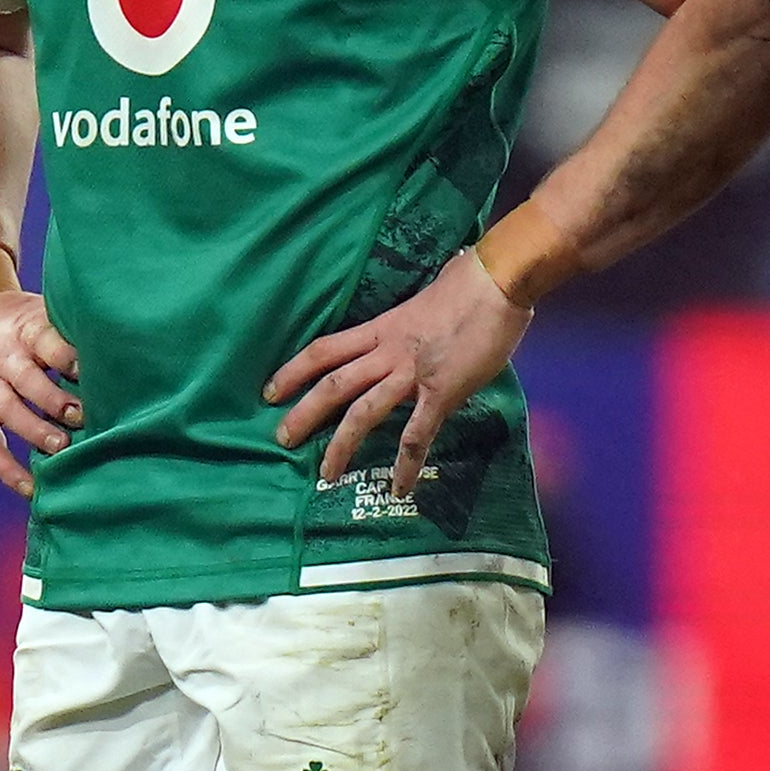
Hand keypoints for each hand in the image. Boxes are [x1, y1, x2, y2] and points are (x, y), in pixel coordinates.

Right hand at [0, 287, 80, 499]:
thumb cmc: (21, 322)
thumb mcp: (41, 313)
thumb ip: (69, 333)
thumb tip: (119, 356)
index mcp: (24, 329)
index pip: (47, 343)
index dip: (70, 360)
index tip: (94, 375)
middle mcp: (1, 357)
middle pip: (28, 380)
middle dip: (56, 401)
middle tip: (84, 417)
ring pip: (8, 412)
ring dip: (36, 432)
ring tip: (62, 449)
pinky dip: (8, 470)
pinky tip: (32, 488)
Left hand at [267, 250, 528, 495]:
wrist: (498, 282)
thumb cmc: (469, 283)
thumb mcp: (424, 300)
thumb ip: (410, 321)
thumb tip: (415, 322)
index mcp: (382, 328)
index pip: (325, 349)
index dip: (294, 371)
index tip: (271, 391)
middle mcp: (388, 351)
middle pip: (333, 384)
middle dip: (303, 413)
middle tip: (280, 439)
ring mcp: (412, 373)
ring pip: (363, 412)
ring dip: (341, 445)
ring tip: (325, 474)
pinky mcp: (441, 392)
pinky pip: (417, 434)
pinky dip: (406, 464)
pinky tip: (399, 489)